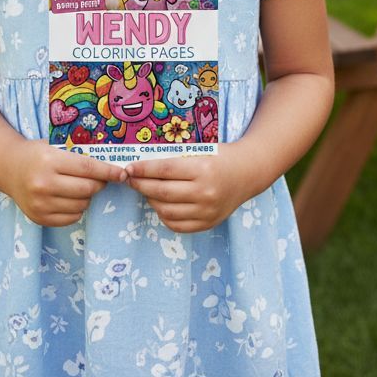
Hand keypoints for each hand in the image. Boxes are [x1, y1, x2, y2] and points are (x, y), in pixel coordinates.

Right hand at [7, 140, 126, 226]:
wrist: (8, 168)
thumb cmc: (37, 154)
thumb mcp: (55, 147)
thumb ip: (79, 157)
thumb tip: (111, 168)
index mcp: (49, 162)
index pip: (88, 168)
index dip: (108, 171)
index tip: (122, 173)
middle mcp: (44, 184)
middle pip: (87, 189)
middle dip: (100, 184)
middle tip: (100, 179)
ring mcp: (40, 204)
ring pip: (82, 205)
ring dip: (88, 197)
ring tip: (80, 187)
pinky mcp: (39, 218)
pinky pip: (71, 218)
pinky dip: (77, 208)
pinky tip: (69, 198)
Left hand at [125, 146, 251, 233]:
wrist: (247, 173)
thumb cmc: (220, 157)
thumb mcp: (200, 151)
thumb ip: (174, 160)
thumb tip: (142, 166)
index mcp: (203, 169)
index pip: (164, 170)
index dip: (143, 169)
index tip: (129, 168)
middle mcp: (205, 193)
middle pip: (162, 192)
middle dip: (141, 185)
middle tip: (130, 179)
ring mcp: (207, 211)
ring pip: (166, 211)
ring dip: (150, 200)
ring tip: (146, 190)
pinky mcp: (208, 223)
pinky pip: (177, 225)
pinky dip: (164, 215)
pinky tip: (161, 204)